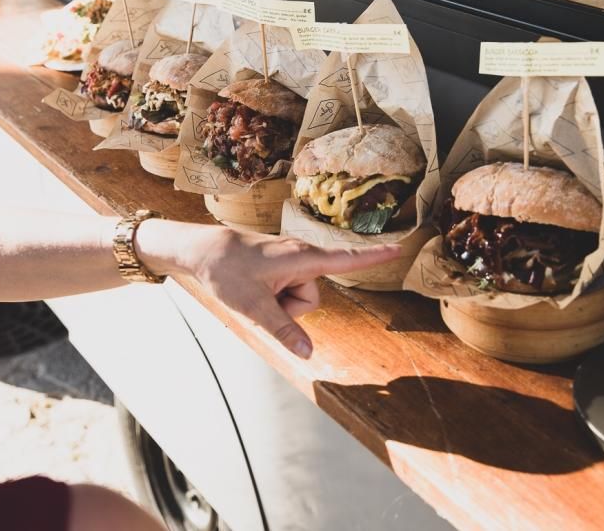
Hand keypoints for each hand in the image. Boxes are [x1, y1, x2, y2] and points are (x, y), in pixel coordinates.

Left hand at [137, 221, 399, 359]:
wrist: (203, 250)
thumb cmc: (227, 272)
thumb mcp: (254, 307)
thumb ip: (284, 331)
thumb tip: (309, 354)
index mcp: (302, 259)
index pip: (346, 260)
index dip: (374, 257)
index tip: (400, 248)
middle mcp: (301, 256)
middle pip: (312, 298)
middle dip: (290, 308)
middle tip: (260, 296)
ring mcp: (290, 261)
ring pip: (298, 298)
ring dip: (279, 303)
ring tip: (254, 289)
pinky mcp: (281, 266)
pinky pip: (287, 292)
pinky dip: (273, 298)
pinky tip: (253, 288)